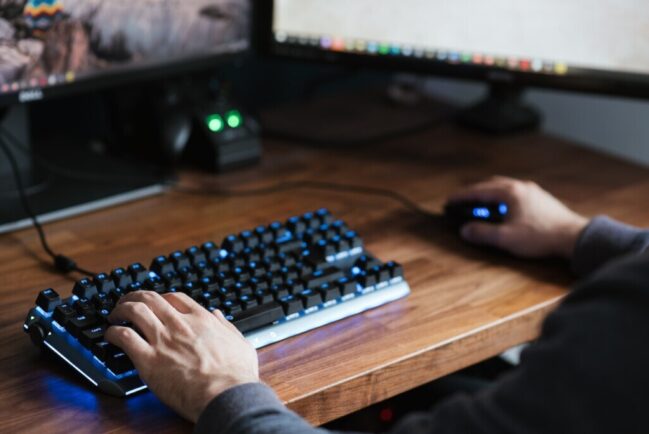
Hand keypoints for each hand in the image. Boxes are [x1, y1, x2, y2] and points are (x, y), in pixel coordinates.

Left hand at [105, 291, 258, 421]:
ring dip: (120, 309)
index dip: (161, 298)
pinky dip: (113, 333)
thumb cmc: (235, 375)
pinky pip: (124, 337)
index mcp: (201, 320)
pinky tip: (110, 335)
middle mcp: (180, 324)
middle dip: (135, 297)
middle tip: (127, 302)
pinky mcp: (148, 360)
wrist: (225, 395)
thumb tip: (218, 315)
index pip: (175, 298)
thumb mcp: (240, 343)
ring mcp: (163, 340)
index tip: (156, 303)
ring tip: (114, 315)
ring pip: (134, 311)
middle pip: (151, 299)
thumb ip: (227, 326)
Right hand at [448, 176, 588, 258]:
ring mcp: (534, 192)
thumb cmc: (541, 236)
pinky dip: (504, 199)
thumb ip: (482, 233)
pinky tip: (504, 211)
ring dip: (490, 195)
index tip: (450, 201)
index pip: (479, 191)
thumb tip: (465, 230)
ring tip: (482, 207)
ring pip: (505, 188)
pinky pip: (516, 194)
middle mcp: (522, 187)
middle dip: (475, 193)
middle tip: (463, 202)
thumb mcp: (505, 238)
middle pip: (491, 185)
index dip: (461, 197)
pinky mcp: (542, 200)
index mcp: (510, 192)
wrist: (574, 238)